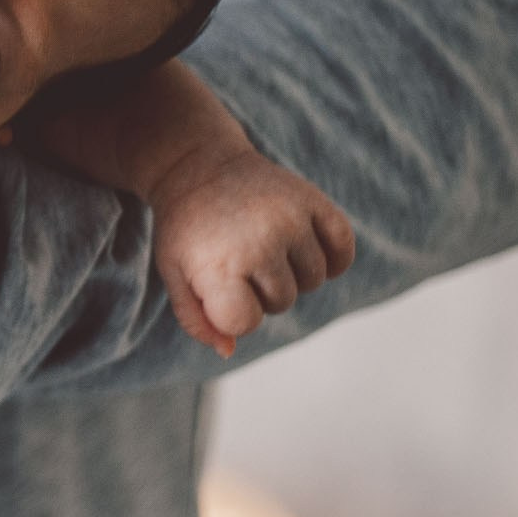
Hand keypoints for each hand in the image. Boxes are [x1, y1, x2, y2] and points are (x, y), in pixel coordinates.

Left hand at [149, 148, 356, 355]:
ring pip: (312, 282)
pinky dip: (332, 260)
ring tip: (264, 248)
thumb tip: (229, 350)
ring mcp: (292, 220)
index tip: (219, 290)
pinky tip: (304, 249)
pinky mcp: (316, 202)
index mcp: (219, 266)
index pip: (246, 322)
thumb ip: (197, 319)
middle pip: (281, 303)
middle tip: (239, 260)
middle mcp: (260, 243)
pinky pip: (343, 252)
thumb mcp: (174, 274)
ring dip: (292, 275)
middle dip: (261, 292)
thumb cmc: (186, 229)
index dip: (234, 313)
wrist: (200, 167)